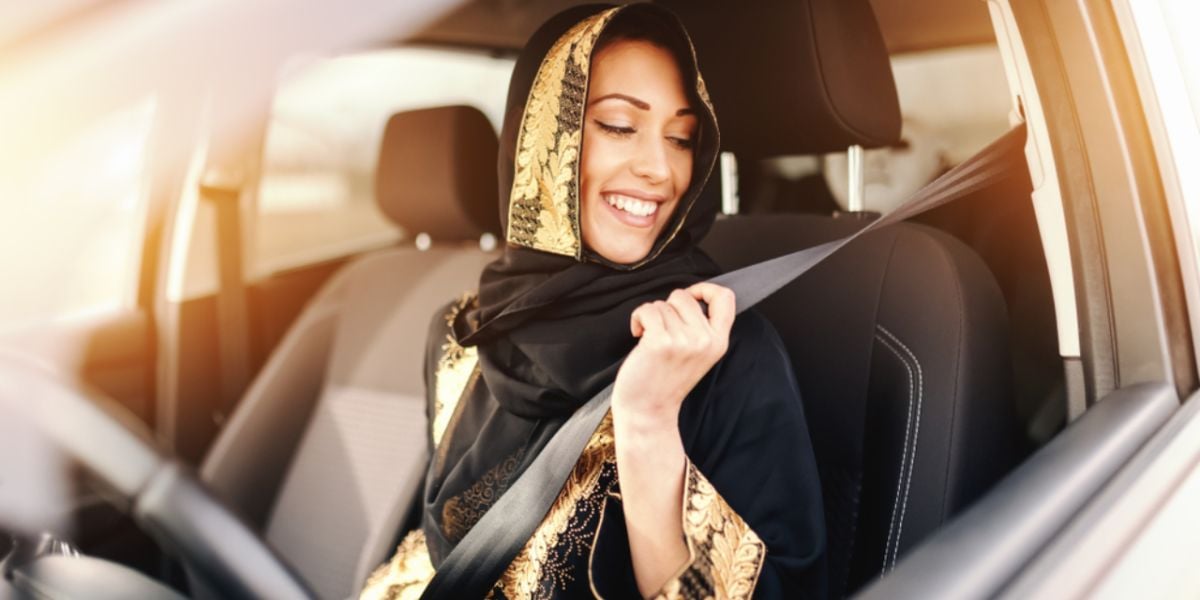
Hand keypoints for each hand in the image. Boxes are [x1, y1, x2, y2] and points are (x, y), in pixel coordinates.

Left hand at [612, 283, 736, 425]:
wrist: (648, 410)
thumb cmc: (665, 380)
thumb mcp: (697, 354)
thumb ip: (701, 327)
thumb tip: (690, 295)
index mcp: (718, 342)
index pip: (725, 297)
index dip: (705, 289)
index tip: (690, 298)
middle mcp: (704, 340)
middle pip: (684, 296)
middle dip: (668, 308)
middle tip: (662, 330)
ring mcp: (683, 341)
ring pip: (662, 304)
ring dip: (651, 317)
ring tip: (650, 339)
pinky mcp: (660, 341)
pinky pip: (646, 310)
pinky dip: (638, 319)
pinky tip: (638, 336)